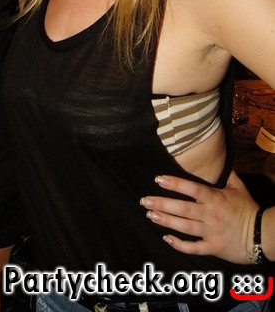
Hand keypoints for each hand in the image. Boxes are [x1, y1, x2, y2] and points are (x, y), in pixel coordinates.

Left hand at [139, 170, 258, 263]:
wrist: (262, 234)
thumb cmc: (248, 209)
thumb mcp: (238, 187)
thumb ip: (226, 174)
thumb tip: (219, 159)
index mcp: (215, 198)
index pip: (192, 188)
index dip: (175, 184)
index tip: (158, 179)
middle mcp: (210, 215)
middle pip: (183, 208)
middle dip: (162, 204)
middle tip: (144, 200)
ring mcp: (211, 232)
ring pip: (185, 227)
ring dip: (166, 221)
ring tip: (150, 215)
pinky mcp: (214, 248)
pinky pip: (194, 248)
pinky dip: (180, 245)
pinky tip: (166, 239)